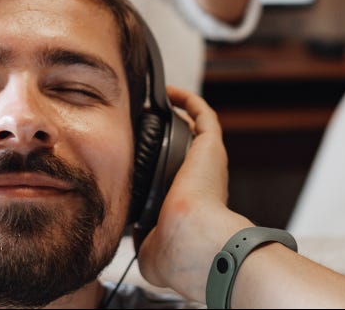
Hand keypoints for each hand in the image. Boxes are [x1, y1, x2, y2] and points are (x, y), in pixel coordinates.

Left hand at [137, 86, 247, 298]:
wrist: (194, 241)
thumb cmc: (178, 253)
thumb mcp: (151, 250)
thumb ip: (142, 238)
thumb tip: (134, 233)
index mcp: (191, 205)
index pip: (175, 181)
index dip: (159, 169)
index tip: (137, 160)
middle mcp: (203, 181)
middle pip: (184, 151)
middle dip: (165, 138)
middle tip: (138, 125)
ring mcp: (208, 162)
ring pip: (195, 130)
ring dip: (177, 116)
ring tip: (152, 105)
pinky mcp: (210, 145)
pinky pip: (202, 114)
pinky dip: (187, 100)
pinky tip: (167, 92)